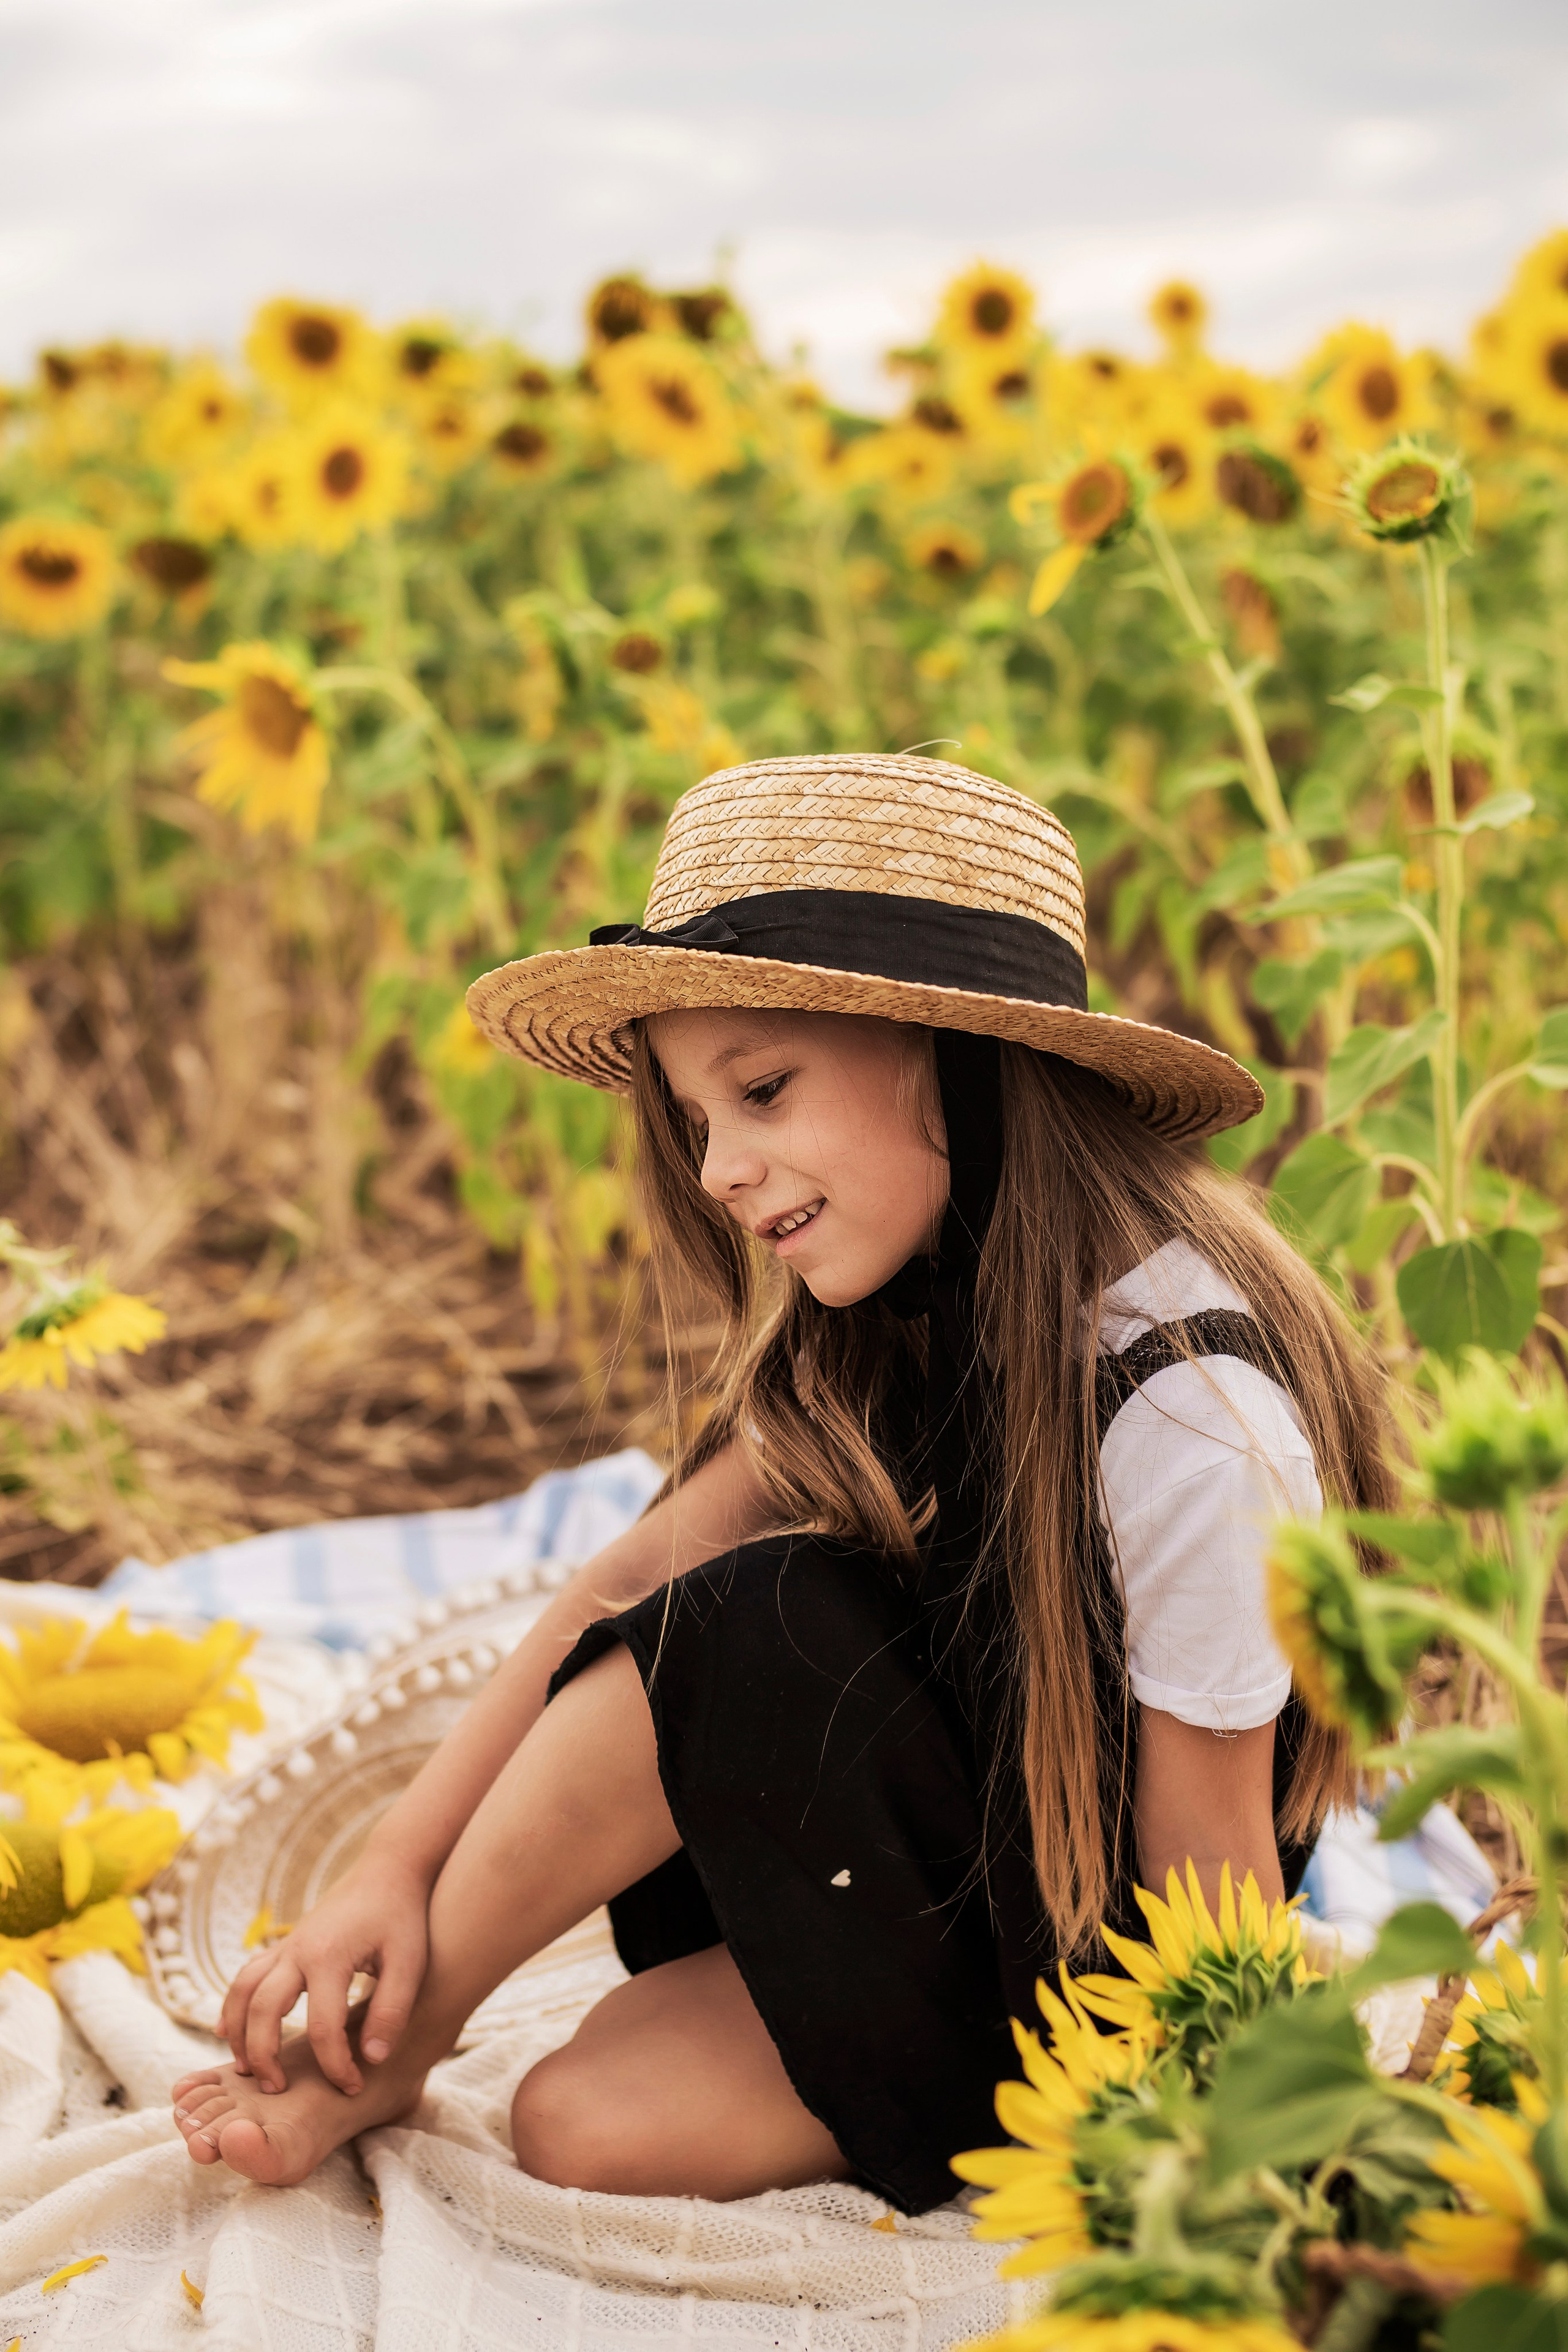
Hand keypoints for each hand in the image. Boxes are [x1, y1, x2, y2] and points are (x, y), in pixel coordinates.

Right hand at [218, 1850, 430, 2094]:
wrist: (387, 1871)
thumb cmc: (401, 1918)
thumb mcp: (410, 1962)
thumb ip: (392, 2011)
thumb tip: (372, 2059)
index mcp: (329, 1956)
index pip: (323, 2028)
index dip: (336, 2066)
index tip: (353, 2088)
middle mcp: (297, 1951)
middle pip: (263, 2011)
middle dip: (265, 2056)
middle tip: (277, 2092)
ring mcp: (286, 1946)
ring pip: (243, 1992)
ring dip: (238, 2032)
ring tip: (246, 2071)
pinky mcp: (284, 1946)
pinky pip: (245, 1977)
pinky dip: (233, 2005)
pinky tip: (227, 2030)